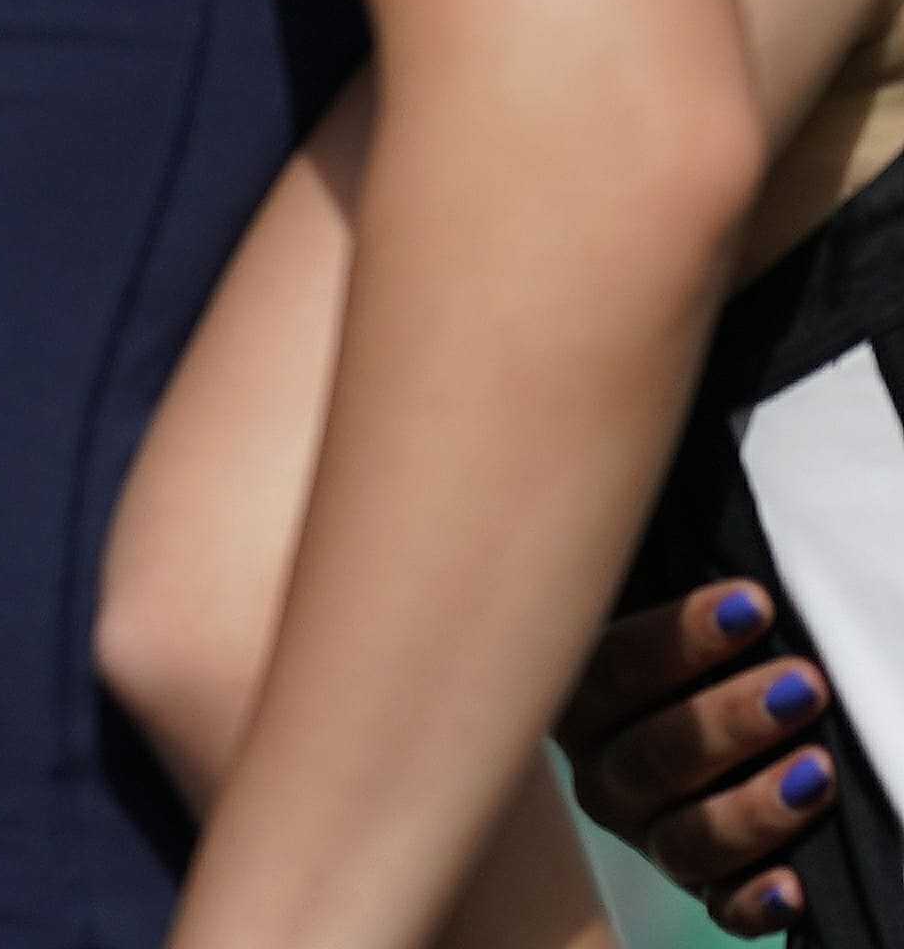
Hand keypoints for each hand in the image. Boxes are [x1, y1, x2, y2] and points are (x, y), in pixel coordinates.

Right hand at [567, 579, 835, 929]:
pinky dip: (752, 902)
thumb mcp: (652, 590)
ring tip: (820, 772)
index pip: (608, 669)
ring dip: (752, 807)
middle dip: (730, 720)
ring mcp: (647, 831)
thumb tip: (655, 488)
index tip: (756, 604)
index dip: (677, 639)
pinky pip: (719, 906)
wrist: (688, 706)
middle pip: (647, 757)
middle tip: (807, 685)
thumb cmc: (688, 638)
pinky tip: (795, 888)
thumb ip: (649, 560)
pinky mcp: (701, 882)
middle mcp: (600, 770)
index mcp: (573, 692)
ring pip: (682, 836)